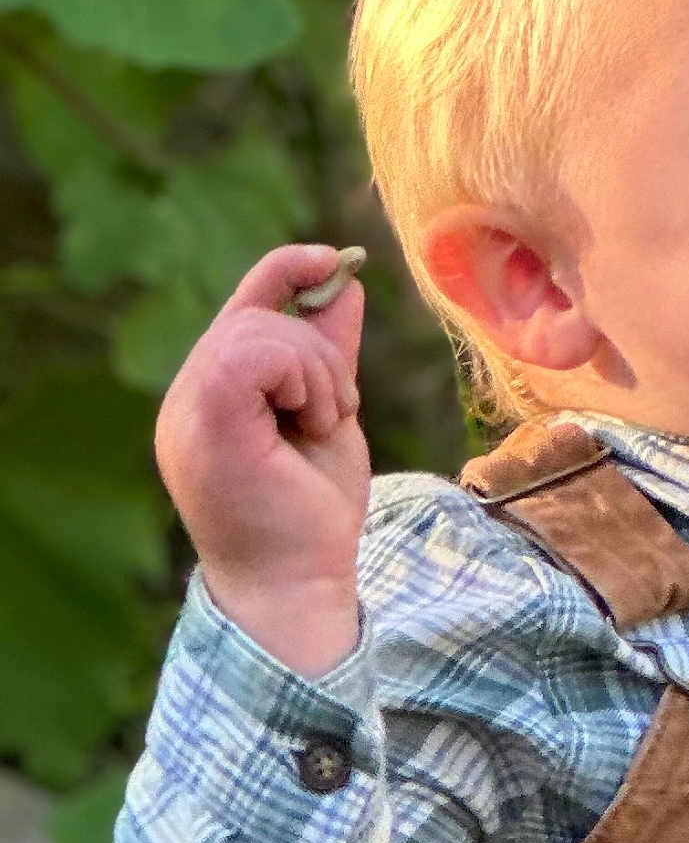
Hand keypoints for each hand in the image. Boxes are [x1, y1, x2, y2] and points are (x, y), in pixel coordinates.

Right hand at [155, 245, 369, 674]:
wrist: (299, 582)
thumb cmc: (312, 515)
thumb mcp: (329, 417)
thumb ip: (328, 355)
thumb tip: (344, 285)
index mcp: (216, 396)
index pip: (245, 305)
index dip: (288, 268)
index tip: (336, 260)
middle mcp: (190, 396)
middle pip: (260, 314)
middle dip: (320, 355)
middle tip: (333, 414)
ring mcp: (189, 406)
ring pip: (262, 330)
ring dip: (318, 374)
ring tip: (321, 426)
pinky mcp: (204, 416)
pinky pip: (257, 350)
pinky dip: (304, 378)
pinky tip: (311, 422)